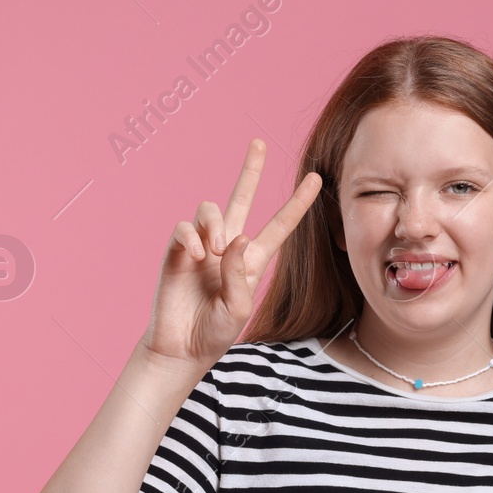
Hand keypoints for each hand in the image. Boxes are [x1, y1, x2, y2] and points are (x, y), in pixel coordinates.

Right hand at [140, 139, 322, 371]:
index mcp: (252, 261)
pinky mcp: (177, 251)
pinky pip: (184, 228)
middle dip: (250, 171)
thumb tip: (236, 237)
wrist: (180, 348)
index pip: (279, 226)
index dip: (297, 203)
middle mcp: (228, 247)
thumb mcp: (238, 308)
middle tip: (258, 144)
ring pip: (210, 209)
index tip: (315, 178)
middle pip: (242, 199)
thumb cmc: (213, 333)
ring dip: (214, 224)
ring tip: (213, 252)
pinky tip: (197, 258)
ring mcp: (201, 247)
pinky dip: (192, 238)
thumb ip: (240, 273)